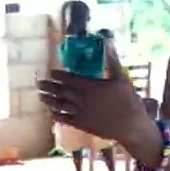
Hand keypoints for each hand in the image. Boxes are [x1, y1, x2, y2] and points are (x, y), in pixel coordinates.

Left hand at [37, 42, 156, 148]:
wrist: (130, 126)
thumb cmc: (128, 100)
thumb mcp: (122, 78)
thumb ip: (112, 61)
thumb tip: (109, 43)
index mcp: (89, 86)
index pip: (69, 79)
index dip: (58, 75)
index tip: (51, 72)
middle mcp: (81, 99)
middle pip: (60, 91)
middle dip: (49, 87)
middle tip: (39, 83)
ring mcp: (80, 113)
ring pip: (60, 105)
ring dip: (49, 100)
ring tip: (40, 97)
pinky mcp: (82, 125)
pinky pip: (66, 120)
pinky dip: (57, 116)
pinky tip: (52, 113)